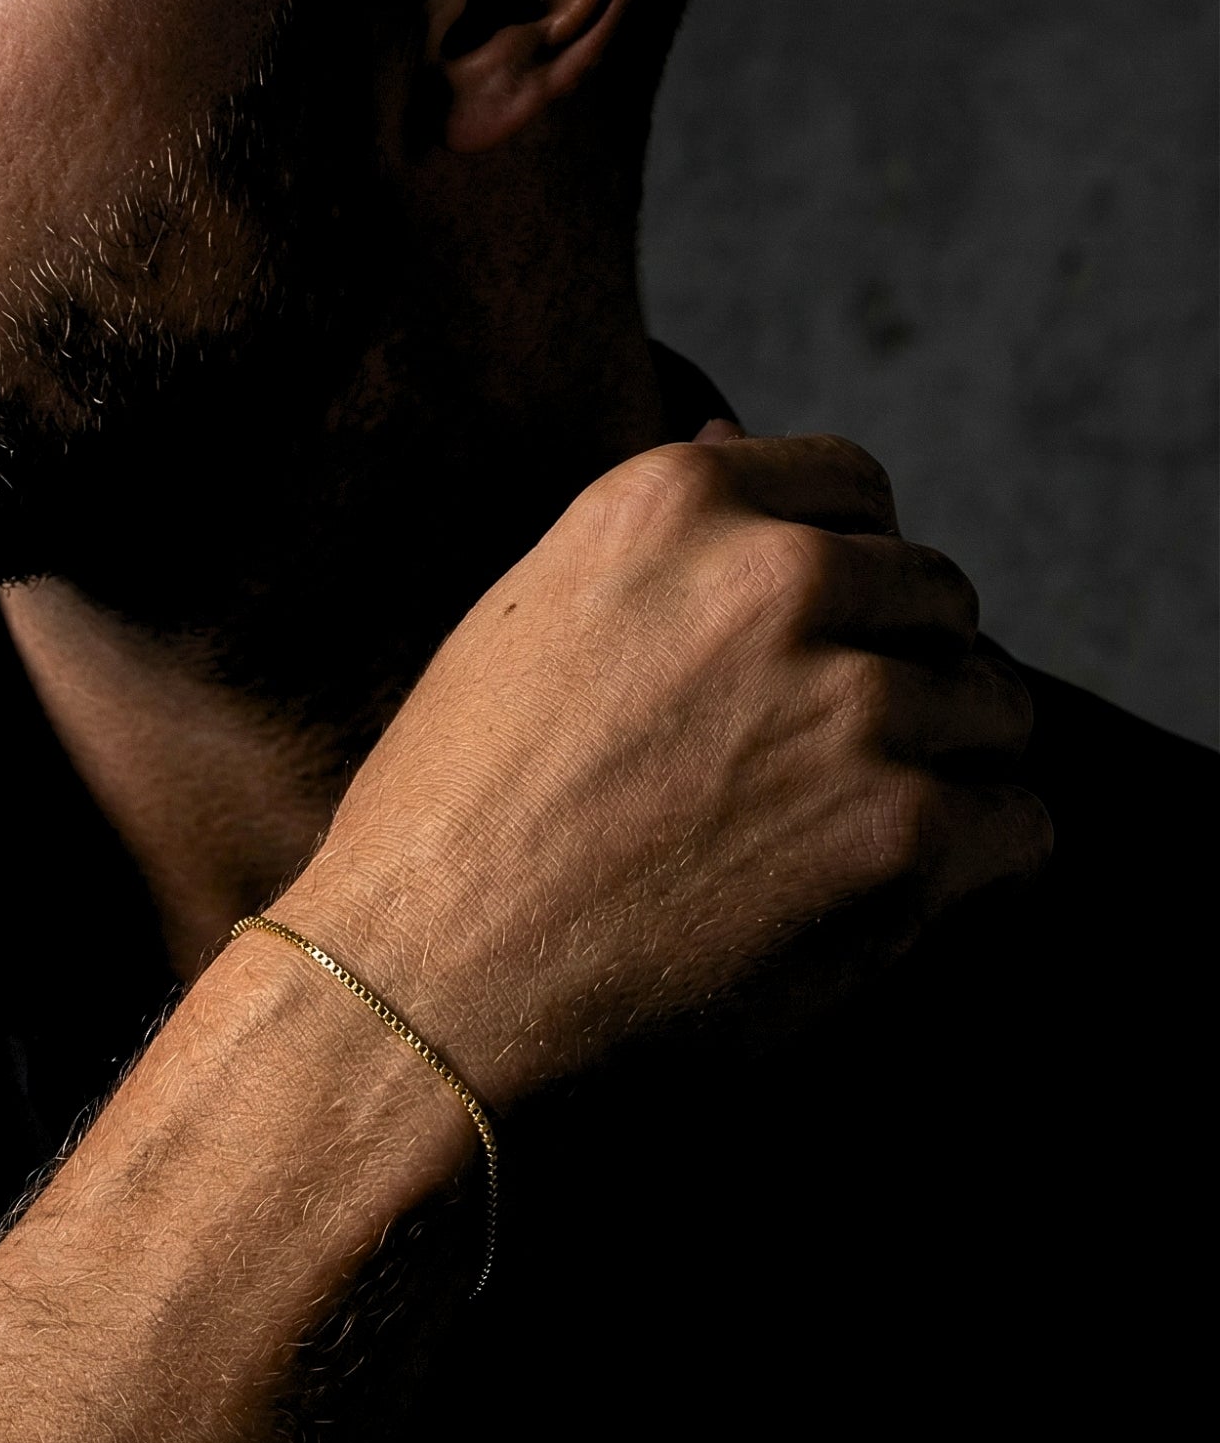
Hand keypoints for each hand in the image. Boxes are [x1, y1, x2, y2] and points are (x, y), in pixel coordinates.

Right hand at [274, 427, 1049, 1109]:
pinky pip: (1019, 825)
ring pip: (993, 708)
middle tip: (805, 783)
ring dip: (939, 774)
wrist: (423, 1002)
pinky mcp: (903, 838)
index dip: (840, 583)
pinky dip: (972, 872)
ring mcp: (851, 707)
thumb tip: (737, 440)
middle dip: (892, 677)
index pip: (853, 491)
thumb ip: (650, 551)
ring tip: (830, 851)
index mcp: (672, 508)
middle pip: (933, 598)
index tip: (800, 664)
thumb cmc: (443, 836)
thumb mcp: (514, 633)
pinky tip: (878, 906)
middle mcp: (775, 580)